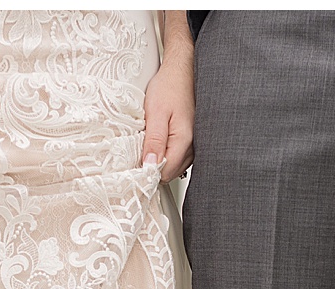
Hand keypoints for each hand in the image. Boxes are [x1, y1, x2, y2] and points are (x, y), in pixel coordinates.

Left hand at [141, 13, 194, 181]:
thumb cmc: (170, 86)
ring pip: (176, 165)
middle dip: (156, 163)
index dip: (150, 169)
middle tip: (145, 143)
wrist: (182, 70)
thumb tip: (150, 166)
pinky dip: (169, 150)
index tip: (138, 158)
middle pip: (171, 172)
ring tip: (155, 137)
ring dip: (163, 157)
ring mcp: (196, 143)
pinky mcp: (195, 139)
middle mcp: (195, 145)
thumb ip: (154, 141)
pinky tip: (164, 137)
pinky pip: (180, 156)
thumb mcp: (155, 112)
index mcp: (185, 140)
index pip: (165, 172)